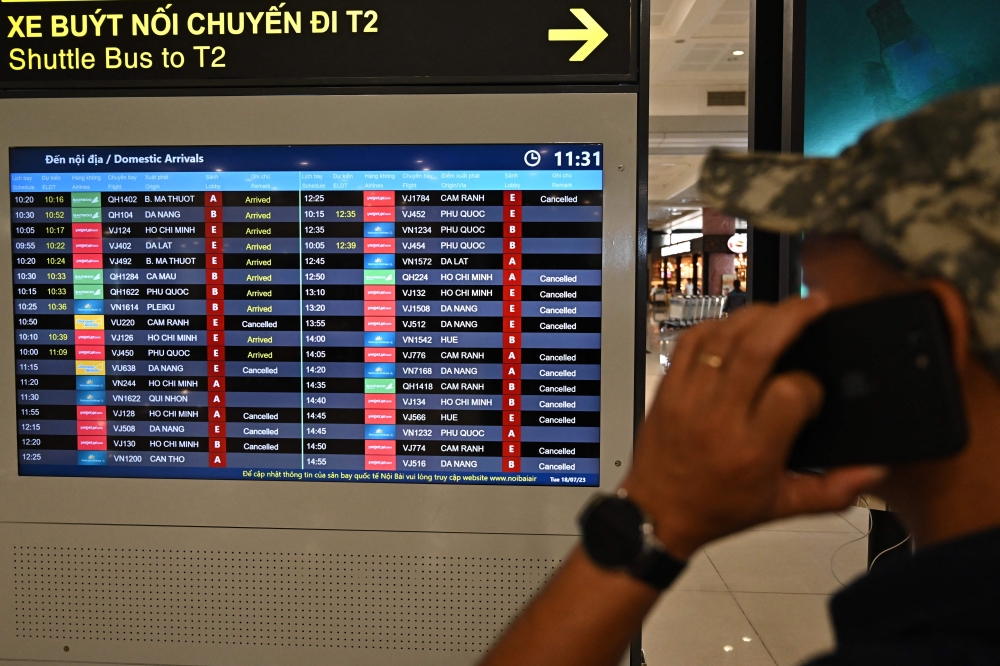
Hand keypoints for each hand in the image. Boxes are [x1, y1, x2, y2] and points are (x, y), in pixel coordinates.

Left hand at [624, 295, 885, 559]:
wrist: (658, 513)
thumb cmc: (718, 508)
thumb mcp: (782, 507)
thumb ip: (833, 491)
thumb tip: (874, 470)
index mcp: (752, 449)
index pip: (790, 393)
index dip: (810, 385)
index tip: (811, 391)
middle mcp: (719, 418)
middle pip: (756, 348)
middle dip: (792, 316)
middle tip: (813, 303)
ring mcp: (689, 398)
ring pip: (723, 337)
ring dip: (756, 314)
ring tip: (780, 309)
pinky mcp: (667, 388)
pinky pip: (689, 341)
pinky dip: (715, 324)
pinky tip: (736, 324)